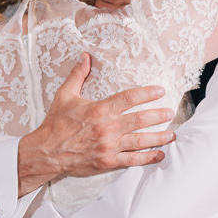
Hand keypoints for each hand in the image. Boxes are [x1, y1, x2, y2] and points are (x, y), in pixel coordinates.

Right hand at [16, 53, 175, 195]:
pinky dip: (148, 158)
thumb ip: (77, 75)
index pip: (129, 98)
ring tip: (172, 134)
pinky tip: (160, 155)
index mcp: (99, 109)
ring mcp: (109, 146)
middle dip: (159, 115)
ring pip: (140, 140)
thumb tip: (85, 56)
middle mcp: (107, 128)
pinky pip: (132, 160)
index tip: (160, 91)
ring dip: (159, 137)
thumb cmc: (55, 124)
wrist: (46, 152)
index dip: (147, 93)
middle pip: (140, 119)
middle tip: (171, 111)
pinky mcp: (108, 162)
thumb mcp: (64, 95)